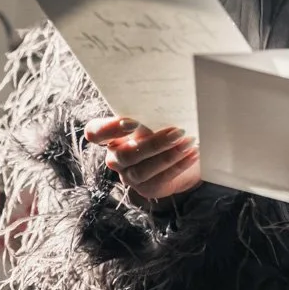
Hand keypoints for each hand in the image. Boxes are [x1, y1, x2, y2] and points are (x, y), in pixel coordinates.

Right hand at [84, 116, 201, 200]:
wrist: (183, 155)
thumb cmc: (165, 128)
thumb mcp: (156, 118)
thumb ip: (153, 113)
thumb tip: (170, 102)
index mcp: (111, 135)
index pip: (95, 132)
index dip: (109, 129)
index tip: (132, 122)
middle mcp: (116, 157)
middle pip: (124, 155)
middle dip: (152, 144)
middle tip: (177, 131)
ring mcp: (129, 175)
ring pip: (142, 170)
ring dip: (168, 155)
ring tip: (189, 142)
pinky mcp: (146, 188)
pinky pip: (160, 179)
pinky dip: (178, 165)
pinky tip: (193, 154)